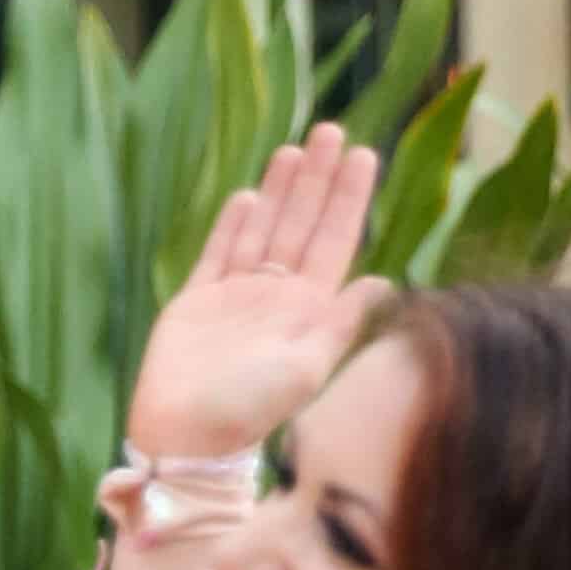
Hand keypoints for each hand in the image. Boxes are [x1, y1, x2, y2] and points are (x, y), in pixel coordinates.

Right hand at [127, 124, 381, 460]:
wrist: (188, 438)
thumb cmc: (251, 410)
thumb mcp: (308, 368)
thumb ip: (341, 323)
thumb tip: (382, 280)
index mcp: (308, 309)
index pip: (335, 240)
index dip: (348, 197)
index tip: (363, 154)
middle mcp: (276, 297)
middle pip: (301, 224)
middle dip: (316, 178)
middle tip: (332, 131)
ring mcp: (236, 297)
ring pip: (262, 230)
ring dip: (278, 191)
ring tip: (294, 150)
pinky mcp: (196, 303)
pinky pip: (217, 253)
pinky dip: (232, 225)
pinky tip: (248, 196)